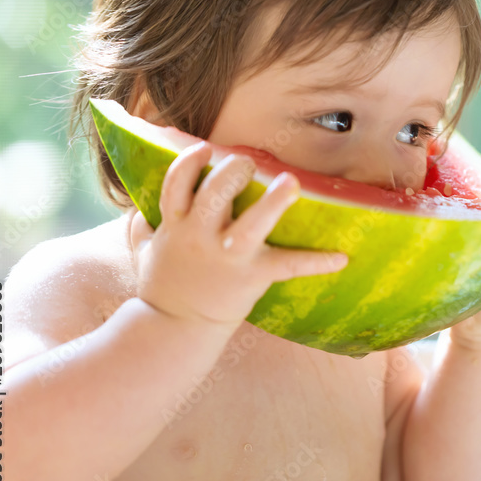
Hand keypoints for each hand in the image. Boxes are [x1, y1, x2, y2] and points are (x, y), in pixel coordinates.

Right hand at [129, 141, 349, 327]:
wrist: (173, 330)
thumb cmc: (164, 286)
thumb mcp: (145, 252)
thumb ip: (141, 226)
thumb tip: (138, 207)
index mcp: (176, 225)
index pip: (177, 184)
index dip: (190, 163)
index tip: (205, 149)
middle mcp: (199, 237)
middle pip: (214, 195)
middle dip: (232, 172)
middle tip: (247, 163)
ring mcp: (227, 258)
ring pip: (251, 224)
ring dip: (272, 202)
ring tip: (291, 182)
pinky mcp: (252, 278)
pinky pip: (287, 266)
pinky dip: (316, 262)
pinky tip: (341, 258)